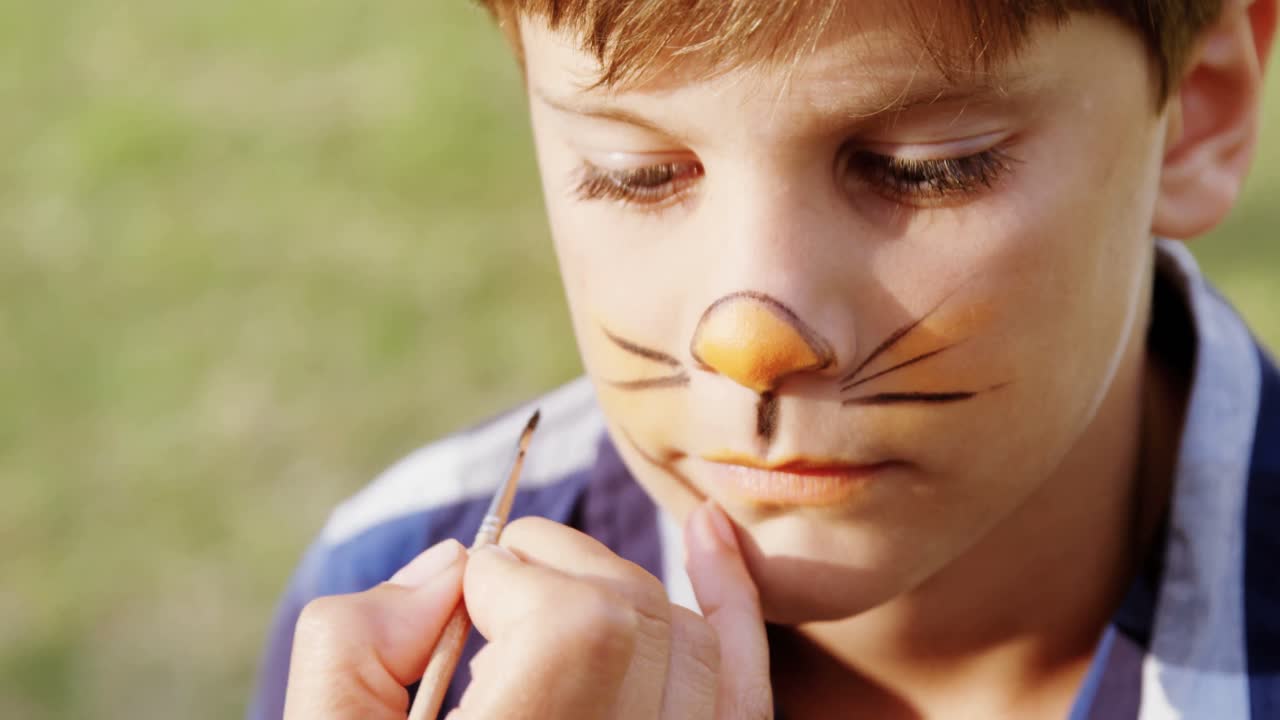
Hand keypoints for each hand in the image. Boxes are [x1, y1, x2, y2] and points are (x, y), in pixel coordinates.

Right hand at [284, 500, 771, 718]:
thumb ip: (354, 645)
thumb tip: (449, 567)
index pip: (575, 625)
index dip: (506, 579)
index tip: (450, 605)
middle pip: (634, 616)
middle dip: (554, 568)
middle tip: (487, 594)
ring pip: (690, 641)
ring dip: (619, 583)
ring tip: (551, 573)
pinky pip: (742, 691)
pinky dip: (733, 607)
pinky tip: (710, 538)